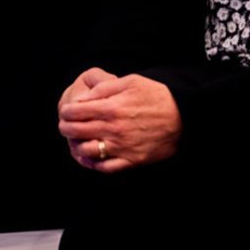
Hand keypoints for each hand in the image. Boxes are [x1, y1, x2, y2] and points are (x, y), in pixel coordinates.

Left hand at [57, 69, 182, 172]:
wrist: (185, 117)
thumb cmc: (158, 96)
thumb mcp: (131, 81)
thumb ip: (104, 87)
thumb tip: (83, 97)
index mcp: (111, 107)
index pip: (75, 112)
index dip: (65, 112)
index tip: (65, 112)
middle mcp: (113, 129)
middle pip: (76, 132)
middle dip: (66, 128)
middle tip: (65, 126)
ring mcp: (122, 147)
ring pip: (86, 151)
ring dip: (77, 146)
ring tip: (76, 141)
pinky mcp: (132, 161)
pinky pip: (105, 167)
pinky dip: (93, 164)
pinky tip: (89, 158)